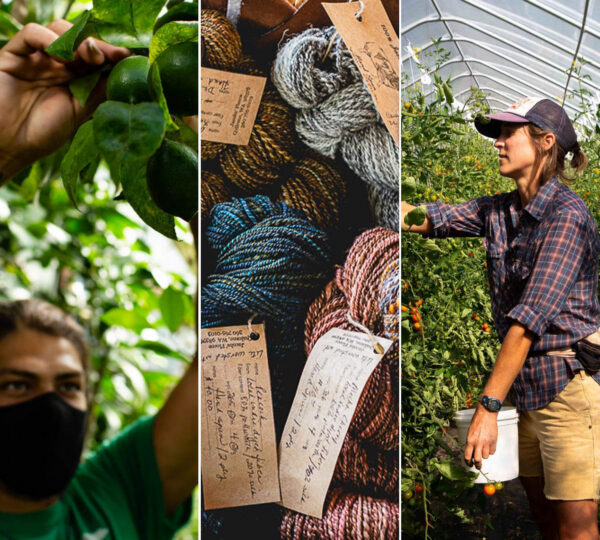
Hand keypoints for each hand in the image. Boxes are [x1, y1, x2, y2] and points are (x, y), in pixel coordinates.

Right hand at [0, 19, 128, 182]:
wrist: (9, 145)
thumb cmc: (43, 133)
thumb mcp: (80, 112)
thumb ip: (99, 91)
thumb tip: (126, 74)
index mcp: (75, 76)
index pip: (96, 54)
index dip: (111, 52)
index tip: (128, 57)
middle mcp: (57, 63)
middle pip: (80, 39)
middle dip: (98, 44)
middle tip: (110, 55)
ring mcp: (36, 57)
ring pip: (58, 30)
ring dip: (76, 40)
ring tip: (87, 58)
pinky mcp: (14, 55)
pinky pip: (31, 34)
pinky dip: (48, 38)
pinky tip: (61, 55)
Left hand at [464, 404, 497, 468]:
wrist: (485, 416)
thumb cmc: (476, 423)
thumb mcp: (470, 433)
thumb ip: (470, 443)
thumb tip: (471, 453)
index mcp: (470, 440)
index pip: (467, 456)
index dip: (468, 462)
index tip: (469, 465)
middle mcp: (478, 443)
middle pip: (477, 460)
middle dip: (477, 465)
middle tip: (478, 466)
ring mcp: (486, 443)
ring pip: (485, 456)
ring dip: (484, 454)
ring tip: (484, 448)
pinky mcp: (493, 442)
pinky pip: (492, 452)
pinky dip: (491, 450)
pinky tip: (489, 444)